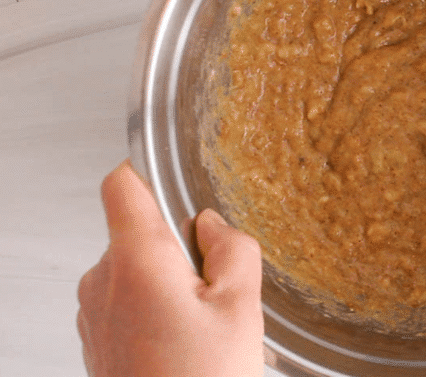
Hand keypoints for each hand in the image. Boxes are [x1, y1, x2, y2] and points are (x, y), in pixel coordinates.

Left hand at [77, 161, 263, 376]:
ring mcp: (94, 314)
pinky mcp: (97, 340)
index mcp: (136, 261)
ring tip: (205, 324)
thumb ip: (233, 248)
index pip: (122, 185)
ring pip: (136, 268)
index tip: (173, 176)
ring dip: (171, 281)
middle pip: (139, 230)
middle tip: (217, 286)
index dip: (148, 171)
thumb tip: (213, 227)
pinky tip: (189, 343)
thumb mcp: (242, 308)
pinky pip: (128, 301)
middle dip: (180, 246)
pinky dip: (158, 307)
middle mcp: (102, 282)